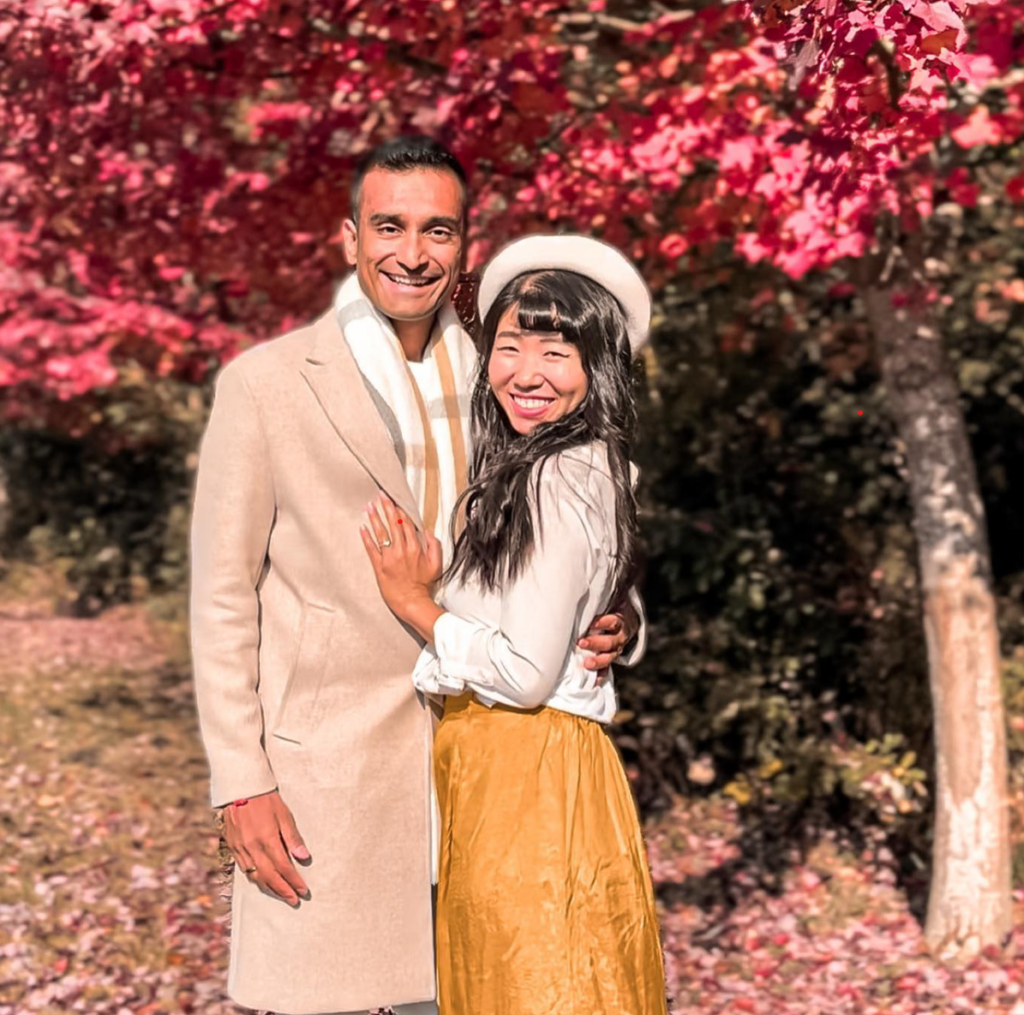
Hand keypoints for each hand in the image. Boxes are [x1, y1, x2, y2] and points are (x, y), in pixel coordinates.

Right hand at [222, 790, 309, 905]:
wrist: (240, 789)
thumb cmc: (266, 800)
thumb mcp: (283, 814)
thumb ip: (293, 837)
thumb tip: (305, 857)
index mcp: (267, 839)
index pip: (284, 867)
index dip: (294, 881)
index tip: (303, 891)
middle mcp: (252, 848)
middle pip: (269, 877)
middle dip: (283, 891)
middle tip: (294, 900)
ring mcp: (240, 849)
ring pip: (255, 876)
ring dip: (269, 888)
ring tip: (282, 894)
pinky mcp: (233, 847)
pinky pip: (245, 869)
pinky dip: (256, 878)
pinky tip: (263, 882)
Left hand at [360, 495, 442, 621]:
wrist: (411, 602)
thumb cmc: (423, 585)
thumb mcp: (436, 564)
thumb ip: (434, 546)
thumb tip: (427, 532)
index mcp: (415, 548)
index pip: (406, 524)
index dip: (400, 510)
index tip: (395, 500)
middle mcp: (401, 550)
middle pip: (393, 523)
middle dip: (386, 507)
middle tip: (381, 495)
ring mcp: (389, 557)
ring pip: (381, 533)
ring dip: (375, 518)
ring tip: (369, 506)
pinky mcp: (379, 566)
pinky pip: (371, 548)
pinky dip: (366, 537)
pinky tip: (362, 527)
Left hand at [577, 599, 637, 682]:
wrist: (627, 624)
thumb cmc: (610, 612)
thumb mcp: (610, 603)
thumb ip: (600, 599)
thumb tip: (586, 581)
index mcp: (619, 622)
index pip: (613, 621)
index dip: (603, 622)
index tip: (592, 623)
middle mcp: (619, 638)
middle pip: (609, 642)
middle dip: (595, 643)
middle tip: (581, 642)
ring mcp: (615, 650)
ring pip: (609, 657)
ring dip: (597, 661)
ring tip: (586, 664)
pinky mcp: (610, 659)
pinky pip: (607, 669)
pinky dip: (600, 676)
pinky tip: (593, 683)